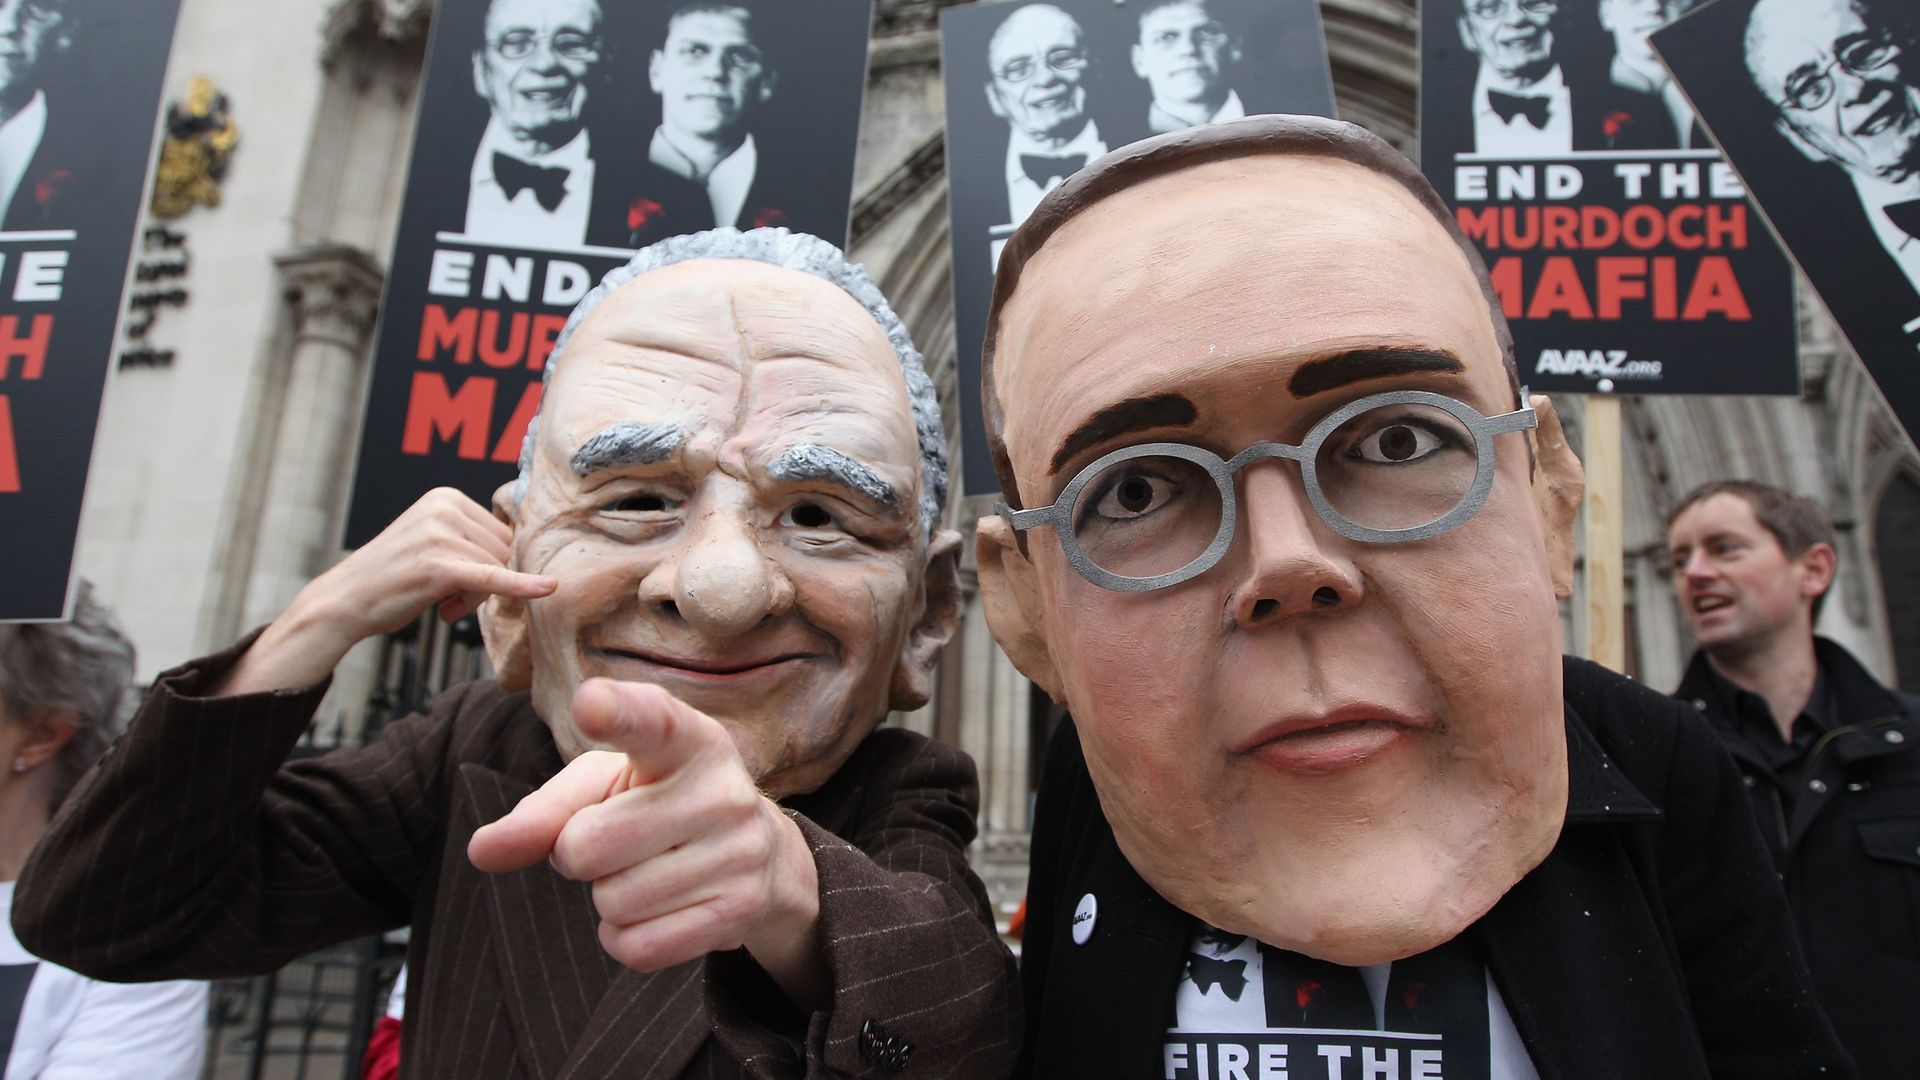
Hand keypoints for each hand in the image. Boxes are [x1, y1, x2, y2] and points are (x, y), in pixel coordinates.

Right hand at [214, 488, 556, 694]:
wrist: (344, 601)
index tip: (457, 580)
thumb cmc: (392, 578)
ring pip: (495, 572)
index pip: (500, 533)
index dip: (488, 565)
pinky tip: (547, 588)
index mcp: (446, 497)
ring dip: (473, 598)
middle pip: (502, 551)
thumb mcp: (433, 542)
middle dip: (483, 583)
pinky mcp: (440, 565)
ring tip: (440, 602)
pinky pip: (492, 578)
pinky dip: (521, 586)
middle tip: (447, 598)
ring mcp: (442, 534)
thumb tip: (525, 555)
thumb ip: (472, 540)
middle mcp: (445, 508)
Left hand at [468, 679, 827, 1006]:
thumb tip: (481, 851)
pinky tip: (657, 909)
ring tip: (645, 871)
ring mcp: (741, 852)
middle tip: (613, 841)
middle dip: (578, 854)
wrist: (757, 851)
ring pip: (613, 901)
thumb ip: (541, 811)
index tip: (589, 703)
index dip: (617, 713)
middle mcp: (724, 790)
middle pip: (588, 844)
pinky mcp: (740, 911)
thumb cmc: (656, 802)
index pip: (651, 721)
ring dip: (608, 897)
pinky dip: (626, 939)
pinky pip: (639, 947)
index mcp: (688, 739)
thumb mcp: (602, 785)